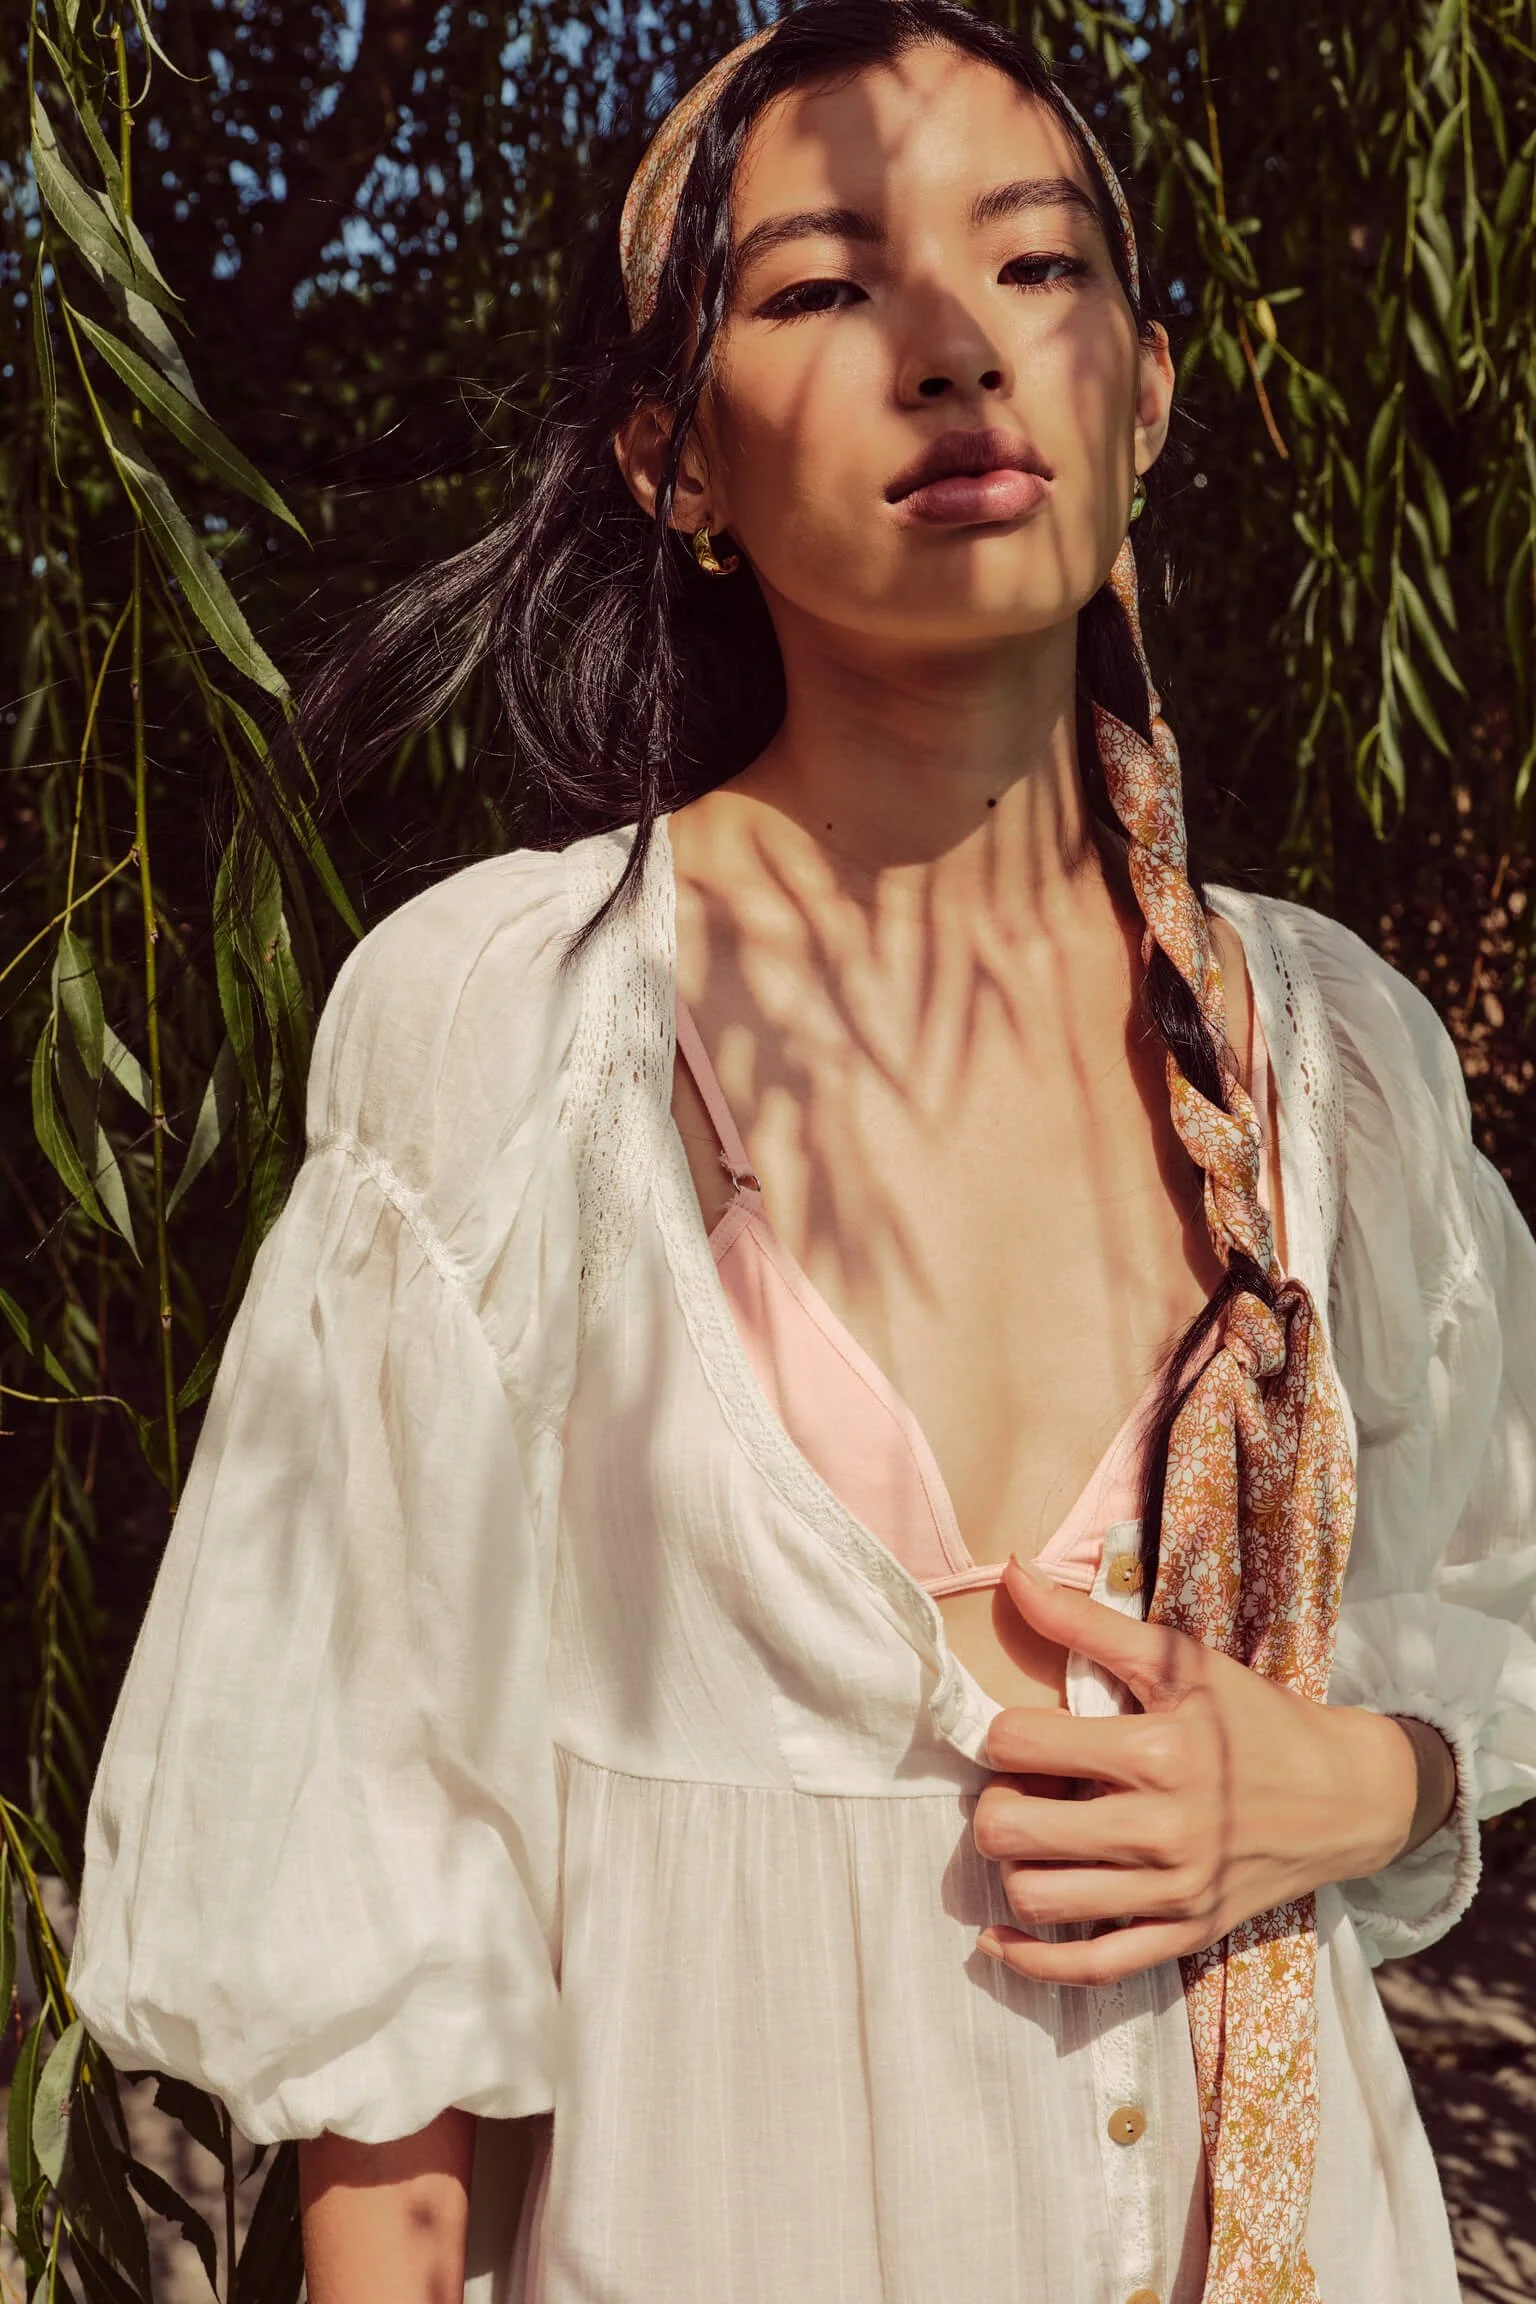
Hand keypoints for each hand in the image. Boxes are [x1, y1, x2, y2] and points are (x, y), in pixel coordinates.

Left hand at [971, 1556, 1453, 1986]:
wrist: (1347, 1796)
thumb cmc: (1254, 1718)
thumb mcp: (1181, 1660)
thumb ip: (1087, 1621)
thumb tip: (1012, 1571)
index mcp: (1159, 1751)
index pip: (1019, 1744)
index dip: (999, 1734)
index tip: (1020, 1732)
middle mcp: (1163, 1829)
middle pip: (1012, 1832)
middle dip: (994, 1805)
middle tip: (1018, 1789)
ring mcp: (1174, 1893)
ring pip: (1038, 1899)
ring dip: (1012, 1868)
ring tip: (1033, 1839)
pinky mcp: (1185, 1936)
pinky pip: (1090, 1968)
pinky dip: (1033, 1958)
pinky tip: (1003, 1935)